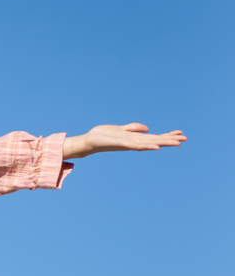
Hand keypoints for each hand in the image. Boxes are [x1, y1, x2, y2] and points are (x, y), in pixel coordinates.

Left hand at [63, 123, 186, 158]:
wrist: (89, 141)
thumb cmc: (104, 136)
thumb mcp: (121, 129)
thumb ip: (133, 128)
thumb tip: (148, 129)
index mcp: (135, 139)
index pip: (154, 137)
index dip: (167, 135)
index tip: (181, 133)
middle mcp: (134, 142)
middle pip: (155, 141)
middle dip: (170, 140)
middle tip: (186, 139)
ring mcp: (128, 144)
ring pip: (149, 143)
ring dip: (163, 143)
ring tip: (177, 143)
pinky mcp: (120, 144)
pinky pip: (135, 145)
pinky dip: (146, 146)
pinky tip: (155, 147)